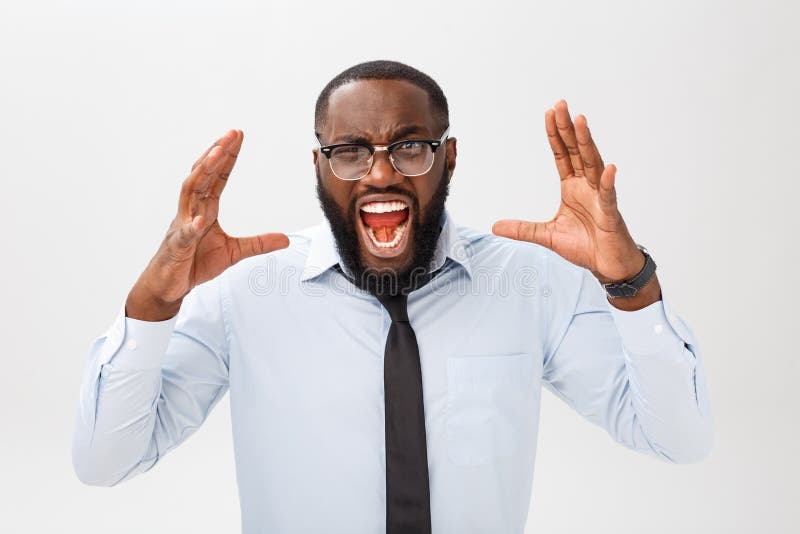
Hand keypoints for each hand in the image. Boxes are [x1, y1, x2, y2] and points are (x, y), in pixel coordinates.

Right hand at [126, 130, 289, 320]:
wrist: (170, 286)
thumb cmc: (195, 263)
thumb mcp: (234, 252)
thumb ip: (258, 243)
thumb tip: (286, 239)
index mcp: (205, 208)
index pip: (217, 177)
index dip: (228, 157)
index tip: (238, 136)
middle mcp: (192, 209)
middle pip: (203, 175)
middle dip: (217, 153)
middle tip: (232, 133)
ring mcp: (182, 225)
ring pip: (190, 192)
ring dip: (203, 171)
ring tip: (216, 154)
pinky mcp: (177, 246)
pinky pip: (185, 234)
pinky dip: (193, 226)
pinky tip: (202, 219)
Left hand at [492, 100, 659, 307]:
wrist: (607, 265)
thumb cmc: (584, 245)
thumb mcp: (546, 236)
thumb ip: (522, 229)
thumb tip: (495, 226)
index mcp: (572, 187)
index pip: (562, 155)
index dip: (555, 135)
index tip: (549, 113)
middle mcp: (587, 186)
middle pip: (577, 152)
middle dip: (568, 129)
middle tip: (561, 105)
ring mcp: (600, 198)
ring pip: (593, 165)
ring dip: (587, 143)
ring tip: (581, 121)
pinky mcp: (610, 214)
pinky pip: (609, 196)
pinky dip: (608, 182)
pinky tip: (608, 168)